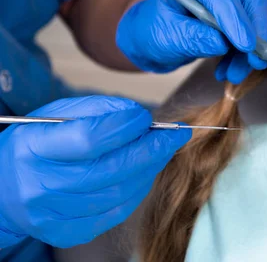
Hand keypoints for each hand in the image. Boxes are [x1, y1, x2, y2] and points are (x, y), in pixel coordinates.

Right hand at [0, 96, 190, 247]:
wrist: (6, 187)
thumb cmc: (37, 143)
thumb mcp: (57, 114)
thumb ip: (98, 108)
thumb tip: (138, 115)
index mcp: (33, 148)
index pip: (90, 139)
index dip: (126, 127)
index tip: (146, 117)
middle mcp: (40, 185)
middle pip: (111, 169)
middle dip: (152, 149)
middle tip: (175, 135)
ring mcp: (53, 214)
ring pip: (118, 192)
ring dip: (149, 169)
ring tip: (161, 150)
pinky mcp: (67, 232)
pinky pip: (116, 212)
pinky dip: (137, 189)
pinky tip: (144, 172)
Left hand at [116, 0, 266, 83]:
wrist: (156, 33)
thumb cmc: (155, 29)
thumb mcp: (166, 37)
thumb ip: (192, 38)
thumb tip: (223, 44)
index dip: (235, 18)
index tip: (246, 46)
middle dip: (256, 29)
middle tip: (256, 59)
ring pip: (255, 12)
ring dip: (253, 46)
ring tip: (235, 73)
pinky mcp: (239, 6)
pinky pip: (253, 26)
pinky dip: (247, 51)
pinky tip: (231, 69)